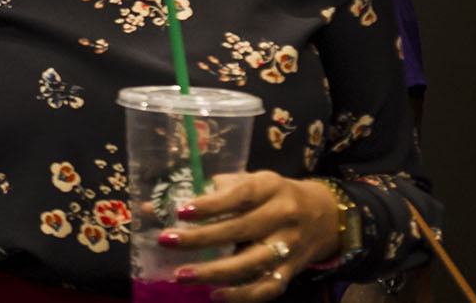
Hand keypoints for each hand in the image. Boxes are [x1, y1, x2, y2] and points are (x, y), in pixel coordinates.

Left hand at [158, 171, 341, 301]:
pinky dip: (242, 295)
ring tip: (181, 275)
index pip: (239, 194)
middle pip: (241, 229)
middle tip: (166, 241)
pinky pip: (268, 287)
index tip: (180, 211)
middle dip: (201, 238)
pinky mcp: (292, 269)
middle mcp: (282, 215)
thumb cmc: (270, 196)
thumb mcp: (246, 183)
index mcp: (269, 187)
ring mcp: (289, 245)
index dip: (211, 204)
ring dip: (215, 272)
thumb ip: (205, 193)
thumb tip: (150, 206)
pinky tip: (214, 295)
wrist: (324, 215)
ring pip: (253, 262)